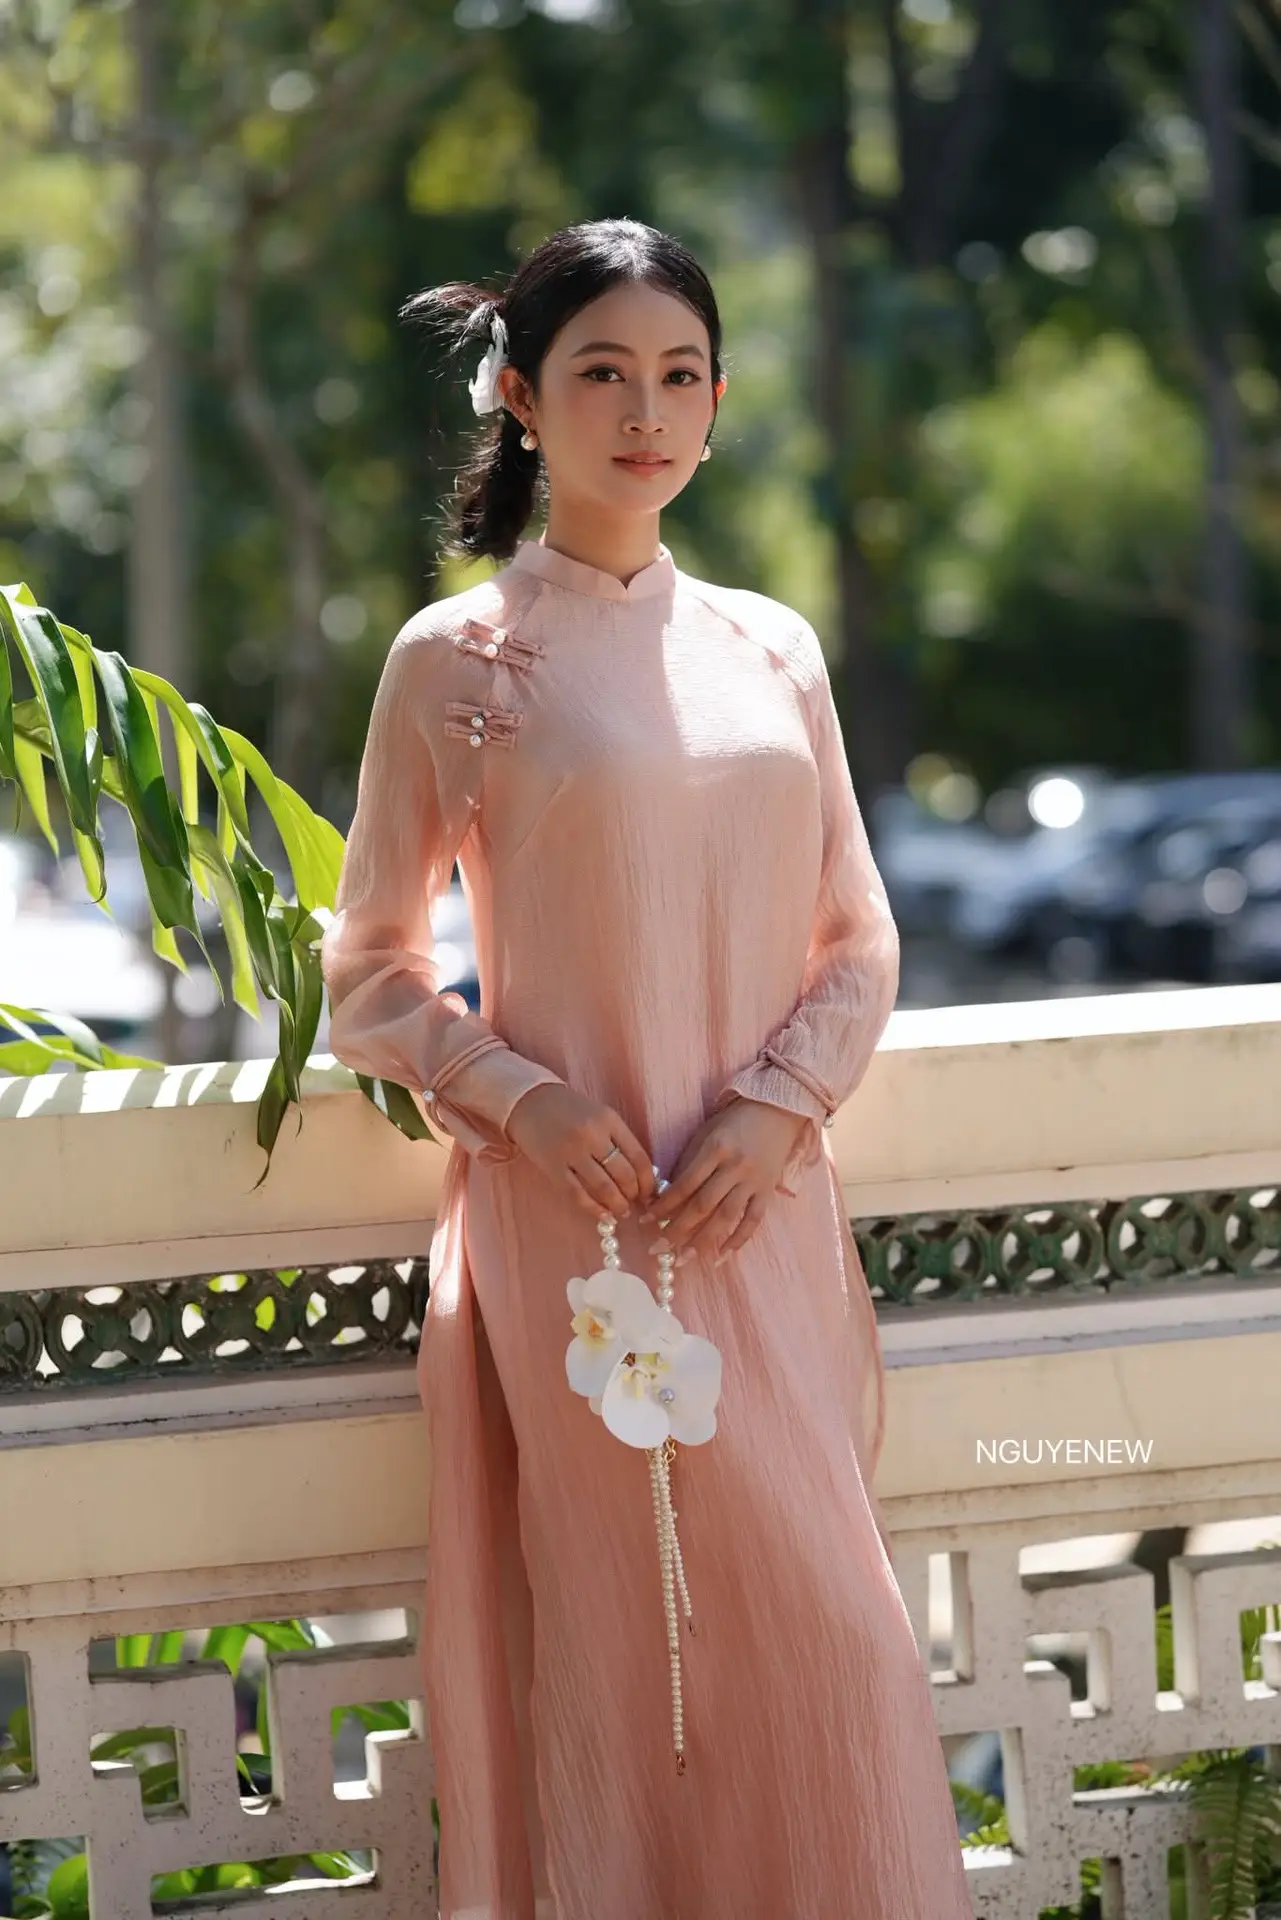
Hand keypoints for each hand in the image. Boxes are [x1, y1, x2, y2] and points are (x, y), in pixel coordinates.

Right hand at [506, 1082, 657, 1222]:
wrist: (530, 1102)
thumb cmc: (571, 1111)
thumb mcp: (601, 1115)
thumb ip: (620, 1140)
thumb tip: (641, 1177)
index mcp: (609, 1120)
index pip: (639, 1157)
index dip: (648, 1182)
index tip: (650, 1193)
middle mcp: (592, 1135)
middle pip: (624, 1175)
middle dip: (633, 1195)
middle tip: (633, 1203)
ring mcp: (571, 1152)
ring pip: (603, 1188)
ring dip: (616, 1205)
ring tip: (621, 1211)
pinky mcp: (553, 1167)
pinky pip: (577, 1195)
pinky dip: (593, 1209)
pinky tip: (601, 1214)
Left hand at [637, 1097, 808, 1263]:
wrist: (778, 1111)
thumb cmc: (734, 1122)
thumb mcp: (707, 1134)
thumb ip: (690, 1163)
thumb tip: (667, 1196)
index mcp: (716, 1148)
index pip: (685, 1183)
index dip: (664, 1205)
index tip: (645, 1220)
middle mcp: (735, 1166)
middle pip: (703, 1204)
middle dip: (677, 1229)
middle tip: (658, 1248)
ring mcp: (754, 1180)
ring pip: (726, 1216)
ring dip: (703, 1241)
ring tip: (684, 1258)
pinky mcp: (768, 1190)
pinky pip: (753, 1220)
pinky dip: (738, 1240)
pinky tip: (721, 1257)